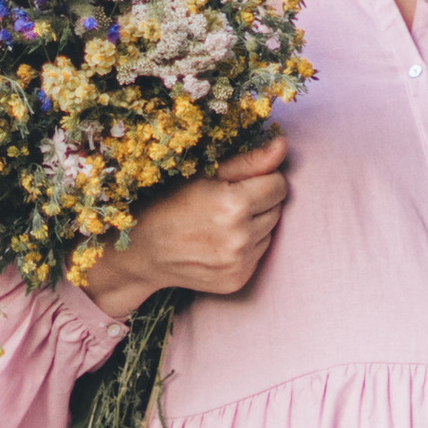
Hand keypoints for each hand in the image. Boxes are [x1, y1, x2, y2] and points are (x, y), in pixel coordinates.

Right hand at [83, 134, 288, 318]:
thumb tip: (283, 147)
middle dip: (260, 200)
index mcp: (235, 205)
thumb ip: (249, 161)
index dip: (263, 178)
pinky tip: (222, 241)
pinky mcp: (238, 280)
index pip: (278, 184)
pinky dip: (247, 246)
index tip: (241, 180)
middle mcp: (241, 238)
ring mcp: (240, 263)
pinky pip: (259, 255)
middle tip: (228, 200)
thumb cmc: (171, 202)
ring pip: (270, 232)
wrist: (144, 250)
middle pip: (277, 209)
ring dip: (256, 224)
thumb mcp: (205, 174)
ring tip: (223, 222)